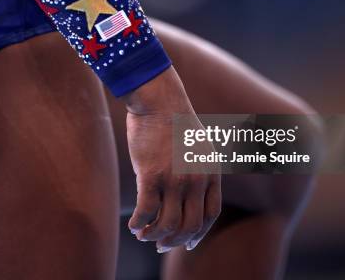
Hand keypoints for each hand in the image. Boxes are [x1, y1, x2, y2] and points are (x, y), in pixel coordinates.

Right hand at [123, 68, 221, 252]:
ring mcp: (175, 179)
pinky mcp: (151, 175)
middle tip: (160, 244)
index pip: (209, 215)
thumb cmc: (174, 121)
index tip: (185, 242)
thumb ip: (200, 169)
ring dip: (154, 235)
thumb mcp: (199, 146)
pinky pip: (146, 211)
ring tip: (143, 235)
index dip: (197, 233)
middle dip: (174, 240)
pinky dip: (139, 223)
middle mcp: (196, 179)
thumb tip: (190, 192)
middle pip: (190, 225)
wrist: (159, 100)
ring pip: (167, 223)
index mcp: (211, 173)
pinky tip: (133, 225)